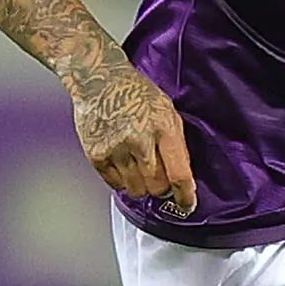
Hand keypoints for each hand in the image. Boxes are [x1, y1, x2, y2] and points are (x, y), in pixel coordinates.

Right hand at [70, 61, 196, 216]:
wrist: (99, 79)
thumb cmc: (136, 93)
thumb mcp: (167, 111)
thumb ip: (176, 143)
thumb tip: (183, 177)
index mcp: (163, 128)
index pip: (179, 174)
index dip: (185, 195)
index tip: (188, 205)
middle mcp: (140, 140)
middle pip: (157, 186)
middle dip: (161, 188)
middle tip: (159, 179)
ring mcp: (116, 148)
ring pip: (135, 189)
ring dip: (141, 186)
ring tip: (139, 168)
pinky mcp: (96, 154)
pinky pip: (114, 184)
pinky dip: (121, 181)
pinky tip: (123, 164)